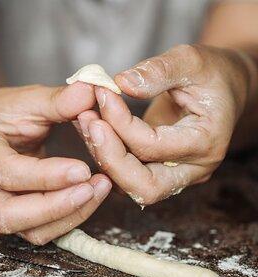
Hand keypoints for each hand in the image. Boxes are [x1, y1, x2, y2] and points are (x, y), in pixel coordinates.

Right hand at [0, 83, 111, 243]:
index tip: (83, 169)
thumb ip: (57, 99)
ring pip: (28, 231)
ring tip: (98, 190)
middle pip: (10, 215)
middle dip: (56, 206)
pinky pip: (41, 232)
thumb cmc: (7, 114)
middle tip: (93, 187)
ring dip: (68, 216)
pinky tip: (89, 198)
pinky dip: (68, 220)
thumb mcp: (28, 99)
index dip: (45, 176)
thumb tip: (91, 91)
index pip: (7, 173)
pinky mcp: (14, 217)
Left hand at [77, 44, 254, 205]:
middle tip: (87, 122)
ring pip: (130, 186)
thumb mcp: (191, 61)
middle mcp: (191, 169)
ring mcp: (173, 175)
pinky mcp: (156, 172)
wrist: (221, 90)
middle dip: (109, 157)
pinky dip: (105, 154)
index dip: (121, 123)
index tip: (102, 94)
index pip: (153, 146)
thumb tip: (122, 83)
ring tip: (85, 120)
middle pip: (144, 187)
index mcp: (206, 143)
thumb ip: (158, 71)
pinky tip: (91, 128)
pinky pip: (125, 174)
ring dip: (102, 157)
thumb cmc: (211, 74)